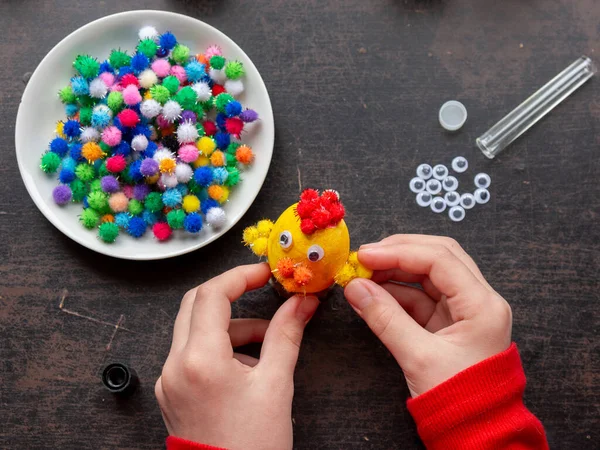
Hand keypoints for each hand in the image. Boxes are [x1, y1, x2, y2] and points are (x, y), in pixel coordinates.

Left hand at [155, 263, 319, 449]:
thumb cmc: (252, 446)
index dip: (241, 276)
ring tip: (267, 343)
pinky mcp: (171, 391)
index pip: (213, 294)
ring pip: (195, 329)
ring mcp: (168, 379)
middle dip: (232, 294)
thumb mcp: (276, 385)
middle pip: (196, 304)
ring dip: (230, 325)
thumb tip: (301, 303)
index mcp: (199, 360)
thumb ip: (286, 335)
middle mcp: (174, 365)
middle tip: (262, 291)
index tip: (266, 273)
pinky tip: (246, 365)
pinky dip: (219, 346)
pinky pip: (192, 353)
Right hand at [344, 235, 511, 396]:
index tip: (365, 255)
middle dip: (398, 252)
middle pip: (438, 256)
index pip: (440, 259)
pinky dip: (395, 292)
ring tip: (362, 275)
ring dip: (394, 271)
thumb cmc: (460, 400)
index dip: (399, 252)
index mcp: (483, 305)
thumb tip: (355, 288)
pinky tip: (372, 293)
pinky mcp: (449, 322)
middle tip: (364, 257)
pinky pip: (421, 296)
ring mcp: (464, 310)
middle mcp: (478, 300)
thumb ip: (385, 319)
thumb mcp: (419, 358)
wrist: (478, 433)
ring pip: (428, 274)